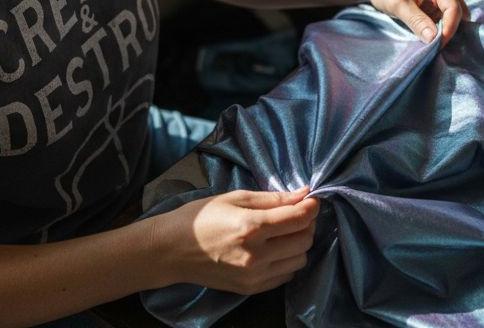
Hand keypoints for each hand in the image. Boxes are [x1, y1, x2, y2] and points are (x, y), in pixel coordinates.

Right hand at [163, 188, 319, 294]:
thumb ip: (272, 198)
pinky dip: (287, 261)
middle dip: (307, 223)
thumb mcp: (234, 198)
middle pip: (304, 240)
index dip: (312, 206)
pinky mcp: (251, 288)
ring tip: (284, 232)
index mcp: (251, 227)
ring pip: (299, 260)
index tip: (312, 199)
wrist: (171, 251)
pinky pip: (285, 276)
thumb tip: (303, 194)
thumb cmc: (199, 218)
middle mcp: (256, 255)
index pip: (298, 219)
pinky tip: (274, 249)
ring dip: (299, 243)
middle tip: (297, 213)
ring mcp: (254, 276)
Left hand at [360, 0, 467, 43]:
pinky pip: (444, 19)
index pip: (453, 8)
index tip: (438, 45)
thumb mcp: (398, 4)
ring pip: (453, 18)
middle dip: (451, 30)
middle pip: (458, 13)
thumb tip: (434, 39)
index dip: (449, 28)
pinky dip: (440, 30)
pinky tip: (431, 39)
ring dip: (446, 31)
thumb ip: (417, 21)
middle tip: (438, 47)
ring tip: (435, 45)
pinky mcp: (435, 5)